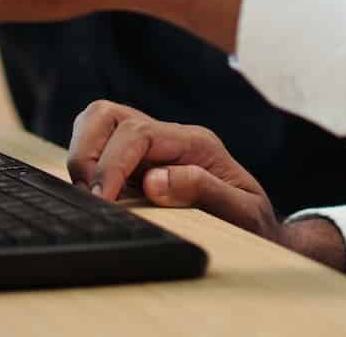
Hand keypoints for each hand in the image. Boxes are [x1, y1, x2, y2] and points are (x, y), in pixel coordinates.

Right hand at [66, 101, 345, 270]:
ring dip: (82, 153)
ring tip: (87, 194)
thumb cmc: (255, 225)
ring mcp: (151, 149)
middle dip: (87, 153)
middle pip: (108, 115)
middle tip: (90, 197)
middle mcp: (169, 138)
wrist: (263, 231)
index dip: (111, 164)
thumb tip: (154, 181)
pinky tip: (92, 196)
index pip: (137, 133)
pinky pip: (100, 147)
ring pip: (99, 122)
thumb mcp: (243, 213)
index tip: (101, 200)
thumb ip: (204, 191)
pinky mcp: (137, 166)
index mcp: (195, 143)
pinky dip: (86, 163)